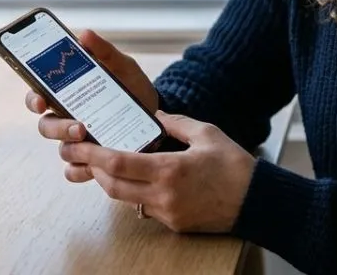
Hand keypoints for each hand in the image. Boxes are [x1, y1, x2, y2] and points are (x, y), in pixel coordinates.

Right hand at [25, 29, 158, 178]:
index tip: (41, 101)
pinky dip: (82, 170)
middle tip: (80, 126)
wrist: (156, 112)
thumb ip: (103, 51)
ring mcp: (78, 141)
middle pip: (46, 126)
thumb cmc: (132, 85)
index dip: (33, 100)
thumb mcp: (121, 65)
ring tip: (93, 143)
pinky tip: (95, 167)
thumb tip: (84, 34)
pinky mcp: (91, 160)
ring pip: (62, 150)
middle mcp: (66, 119)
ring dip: (73, 148)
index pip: (37, 96)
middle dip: (59, 128)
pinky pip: (75, 171)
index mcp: (66, 94)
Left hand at [60, 111, 256, 233]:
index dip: (93, 155)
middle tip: (83, 154)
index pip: (118, 164)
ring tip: (107, 164)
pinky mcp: (175, 224)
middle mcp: (164, 195)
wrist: (258, 202)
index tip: (78, 146)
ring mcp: (168, 213)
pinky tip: (139, 178)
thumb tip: (156, 113)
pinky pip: (146, 207)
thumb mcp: (207, 134)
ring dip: (113, 182)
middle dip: (94, 170)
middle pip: (113, 185)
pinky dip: (136, 192)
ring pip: (126, 199)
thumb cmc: (235, 166)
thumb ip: (177, 122)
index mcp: (169, 169)